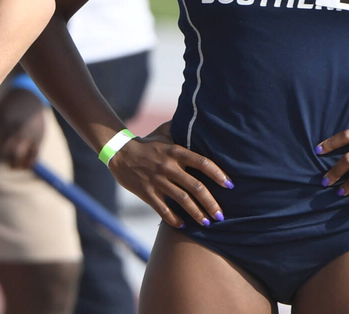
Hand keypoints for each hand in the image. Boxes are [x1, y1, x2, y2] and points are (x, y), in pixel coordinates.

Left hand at [0, 88, 45, 168]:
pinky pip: (32, 160)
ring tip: (9, 161)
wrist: (30, 97)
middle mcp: (18, 130)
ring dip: (12, 164)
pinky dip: (25, 164)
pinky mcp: (40, 140)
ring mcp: (30, 136)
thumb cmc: (6, 108)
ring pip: (19, 160)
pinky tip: (20, 162)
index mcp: (5, 122)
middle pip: (5, 154)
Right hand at [107, 124, 232, 228]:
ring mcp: (156, 180)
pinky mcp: (146, 191)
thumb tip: (203, 123)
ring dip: (197, 213)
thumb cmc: (147, 143)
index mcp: (175, 151)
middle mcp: (168, 166)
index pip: (202, 162)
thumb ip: (181, 129)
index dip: (218, 174)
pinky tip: (183, 225)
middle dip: (211, 203)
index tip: (230, 186)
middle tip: (221, 215)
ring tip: (207, 222)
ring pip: (182, 200)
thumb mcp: (164, 133)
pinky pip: (163, 209)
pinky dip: (174, 219)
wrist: (119, 152)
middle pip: (195, 187)